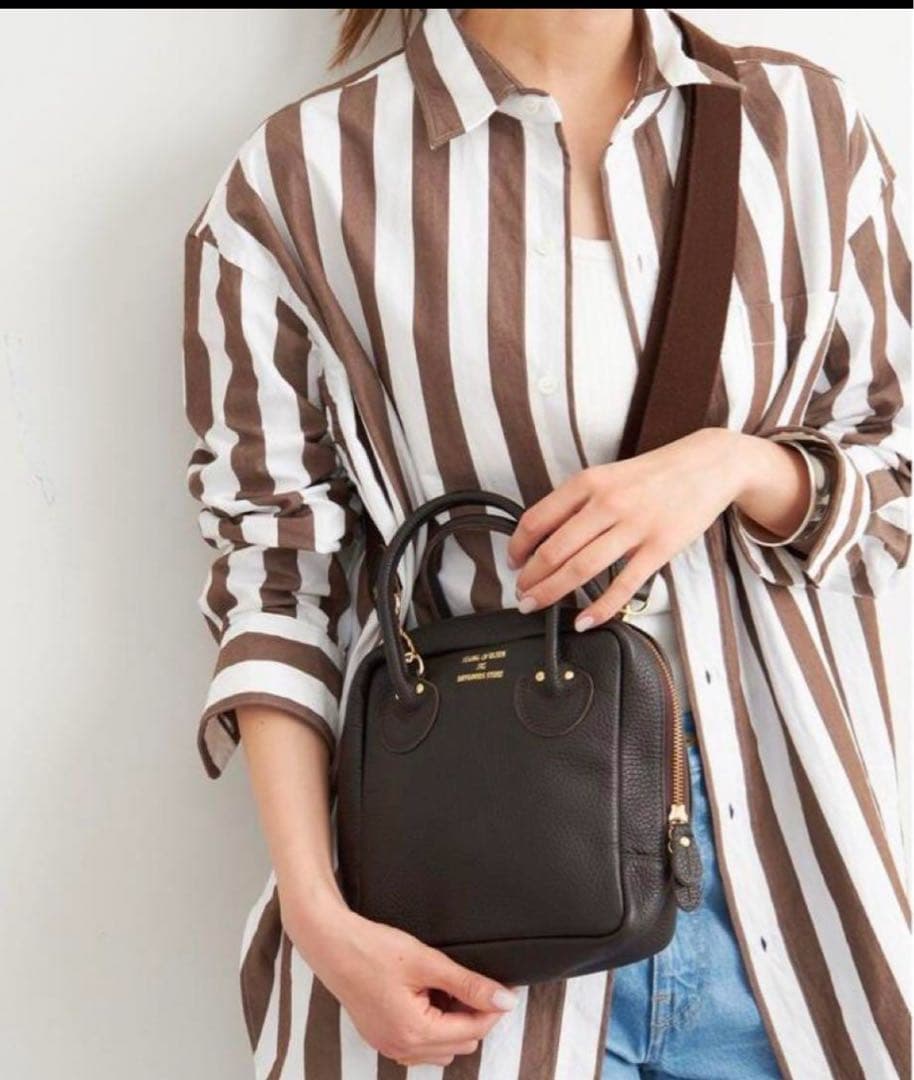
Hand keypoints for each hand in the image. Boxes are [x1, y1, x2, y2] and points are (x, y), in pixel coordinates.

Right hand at [281, 889, 517, 1066]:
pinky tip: (427, 999)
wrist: (332, 944)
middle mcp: (401, 1048)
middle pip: (460, 1043)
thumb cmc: (373, 949)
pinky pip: (419, 1045)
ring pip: (440, 1049)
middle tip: (471, 982)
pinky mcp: (381, 1037)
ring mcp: (388, 1046)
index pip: (472, 1031)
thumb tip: (503, 999)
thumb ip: (468, 984)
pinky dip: (432, 1027)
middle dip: (472, 1015)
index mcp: (415, 1033)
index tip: (502, 988)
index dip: (491, 1008)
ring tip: (446, 989)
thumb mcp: (427, 962)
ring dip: (452, 1023)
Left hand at [505, 427, 805, 628]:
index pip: (537, 519)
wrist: (709, 465)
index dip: (518, 547)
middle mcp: (607, 502)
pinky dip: (600, 608)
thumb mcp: (608, 475)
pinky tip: (584, 620)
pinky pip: (623, 585)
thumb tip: (543, 535)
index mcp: (589, 482)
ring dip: (552, 593)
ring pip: (581, 568)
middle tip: (521, 595)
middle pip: (554, 550)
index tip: (513, 564)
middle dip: (530, 579)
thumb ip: (577, 501)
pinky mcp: (659, 548)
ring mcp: (634, 526)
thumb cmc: (654, 474)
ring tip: (537, 606)